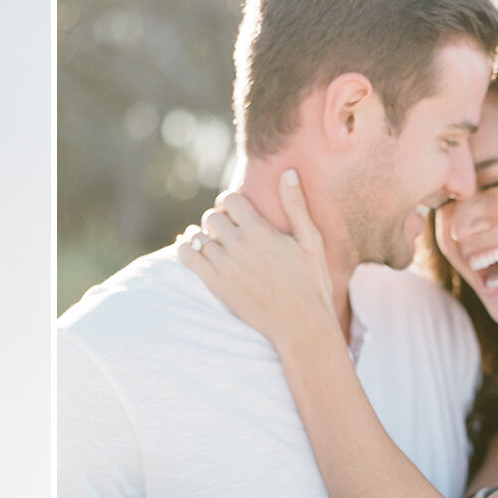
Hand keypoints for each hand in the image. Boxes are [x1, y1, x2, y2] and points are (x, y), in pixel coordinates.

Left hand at [175, 170, 336, 350]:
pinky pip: (187, 257)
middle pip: (212, 217)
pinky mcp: (214, 284)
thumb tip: (288, 172)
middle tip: (228, 230)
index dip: (232, 203)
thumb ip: (296, 205)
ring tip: (215, 243)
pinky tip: (193, 249)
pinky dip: (185, 249)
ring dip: (205, 236)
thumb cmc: (311, 282)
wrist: (300, 324)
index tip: (237, 211)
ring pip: (199, 237)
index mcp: (260, 230)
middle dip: (219, 220)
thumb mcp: (310, 240)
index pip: (231, 200)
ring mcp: (223, 266)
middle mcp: (238, 245)